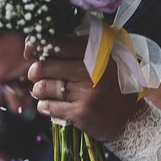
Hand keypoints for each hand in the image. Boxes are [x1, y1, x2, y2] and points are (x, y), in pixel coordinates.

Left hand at [26, 37, 141, 140]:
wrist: (131, 117)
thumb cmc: (111, 85)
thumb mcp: (103, 60)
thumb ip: (77, 49)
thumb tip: (38, 44)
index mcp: (94, 53)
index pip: (55, 43)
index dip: (35, 45)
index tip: (29, 50)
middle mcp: (89, 70)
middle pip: (42, 67)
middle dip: (34, 72)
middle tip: (37, 75)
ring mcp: (85, 92)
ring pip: (41, 88)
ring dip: (39, 91)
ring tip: (47, 91)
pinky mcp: (81, 113)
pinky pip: (48, 107)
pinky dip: (45, 106)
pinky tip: (53, 105)